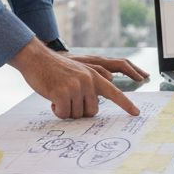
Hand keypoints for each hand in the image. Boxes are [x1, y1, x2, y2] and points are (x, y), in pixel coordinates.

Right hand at [9, 41, 140, 118]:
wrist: (36, 58)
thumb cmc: (55, 70)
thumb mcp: (78, 74)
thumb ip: (89, 87)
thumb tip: (93, 107)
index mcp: (94, 76)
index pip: (115, 92)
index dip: (126, 104)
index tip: (136, 113)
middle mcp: (88, 81)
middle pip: (91, 112)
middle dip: (79, 111)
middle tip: (67, 99)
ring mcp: (76, 87)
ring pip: (76, 115)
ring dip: (65, 110)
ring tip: (58, 94)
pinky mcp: (63, 93)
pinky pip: (64, 114)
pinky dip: (57, 111)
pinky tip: (52, 98)